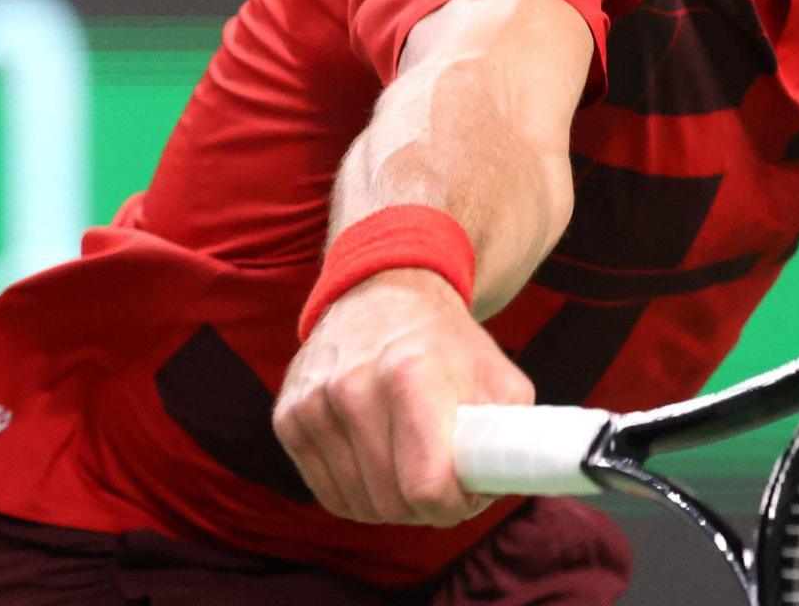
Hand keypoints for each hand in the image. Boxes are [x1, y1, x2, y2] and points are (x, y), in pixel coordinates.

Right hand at [274, 268, 533, 525]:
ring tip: (408, 462)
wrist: (380, 293)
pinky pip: (329, 495)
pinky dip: (358, 493)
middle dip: (426, 505)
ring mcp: (314, 403)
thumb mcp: (500, 378)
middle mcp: (352, 387)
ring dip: (391, 502)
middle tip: (441, 475)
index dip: (455, 503)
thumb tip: (504, 488)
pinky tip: (376, 462)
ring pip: (360, 506)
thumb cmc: (447, 345)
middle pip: (393, 503)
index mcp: (411, 374)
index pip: (427, 487)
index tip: (465, 488)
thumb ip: (510, 438)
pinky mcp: (288, 417)